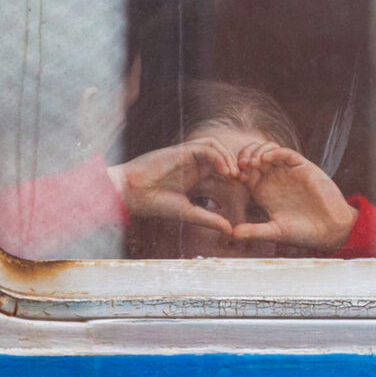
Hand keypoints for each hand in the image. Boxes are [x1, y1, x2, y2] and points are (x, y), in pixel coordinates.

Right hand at [107, 138, 238, 234]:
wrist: (131, 194)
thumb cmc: (154, 203)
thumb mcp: (188, 213)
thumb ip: (209, 219)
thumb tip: (230, 231)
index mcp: (195, 175)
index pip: (221, 167)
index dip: (234, 174)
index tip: (243, 187)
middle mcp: (192, 162)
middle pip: (221, 153)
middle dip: (236, 164)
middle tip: (245, 179)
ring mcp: (186, 155)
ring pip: (215, 145)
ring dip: (228, 157)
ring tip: (234, 175)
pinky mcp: (181, 151)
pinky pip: (206, 146)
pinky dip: (218, 156)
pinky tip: (224, 171)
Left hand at [232, 142, 358, 252]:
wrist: (331, 229)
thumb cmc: (303, 233)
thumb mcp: (275, 232)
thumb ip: (254, 231)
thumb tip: (232, 234)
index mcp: (264, 192)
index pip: (245, 173)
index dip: (236, 171)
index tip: (233, 177)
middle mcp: (275, 179)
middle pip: (253, 156)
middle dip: (244, 156)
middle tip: (241, 166)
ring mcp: (288, 172)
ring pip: (269, 150)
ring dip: (258, 151)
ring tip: (252, 163)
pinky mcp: (303, 167)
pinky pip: (286, 153)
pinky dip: (275, 152)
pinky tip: (266, 159)